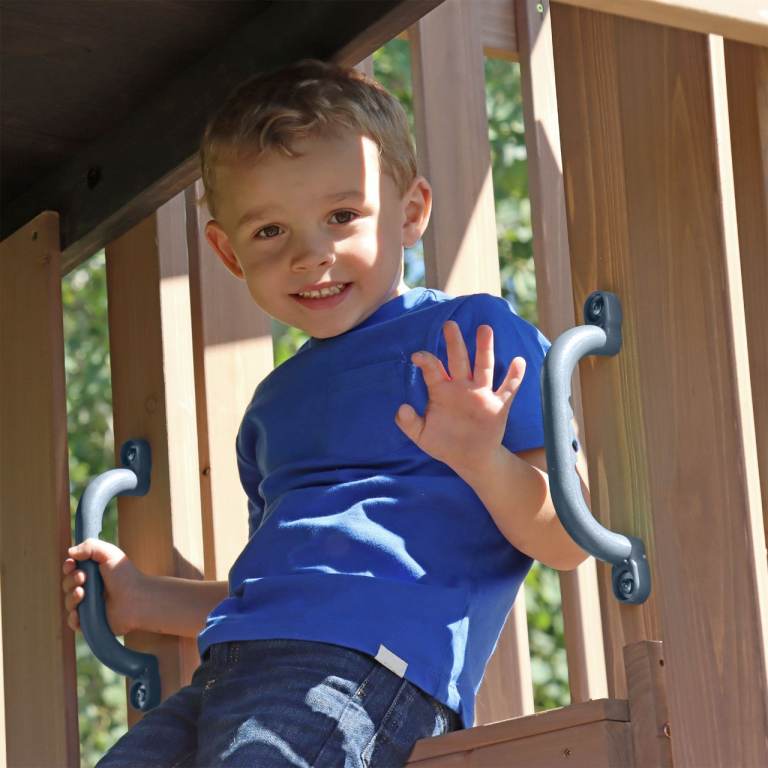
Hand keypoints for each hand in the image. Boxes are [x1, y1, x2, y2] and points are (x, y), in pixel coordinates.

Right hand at [62, 539, 144, 635]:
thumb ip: (90, 546)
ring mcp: (89, 606)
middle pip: (68, 585)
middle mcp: (90, 588)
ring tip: (82, 592)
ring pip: (69, 603)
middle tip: (83, 577)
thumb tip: (70, 552)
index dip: (68, 567)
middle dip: (71, 580)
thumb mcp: (109, 553)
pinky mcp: (91, 622)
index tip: (72, 564)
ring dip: (71, 597)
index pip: (72, 570)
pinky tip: (78, 613)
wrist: (137, 598)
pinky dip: (73, 618)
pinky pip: (73, 623)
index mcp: (93, 573)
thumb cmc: (125, 575)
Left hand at [395, 321, 525, 476]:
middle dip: (454, 342)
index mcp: (442, 391)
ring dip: (484, 348)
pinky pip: (508, 389)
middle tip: (449, 324)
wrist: (469, 459)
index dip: (426, 361)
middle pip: (458, 360)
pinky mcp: (498, 406)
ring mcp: (481, 395)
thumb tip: (401, 408)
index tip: (418, 356)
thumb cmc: (444, 443)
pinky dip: (515, 376)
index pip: (433, 370)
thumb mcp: (422, 436)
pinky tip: (519, 361)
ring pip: (483, 367)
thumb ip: (409, 423)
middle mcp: (462, 387)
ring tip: (484, 328)